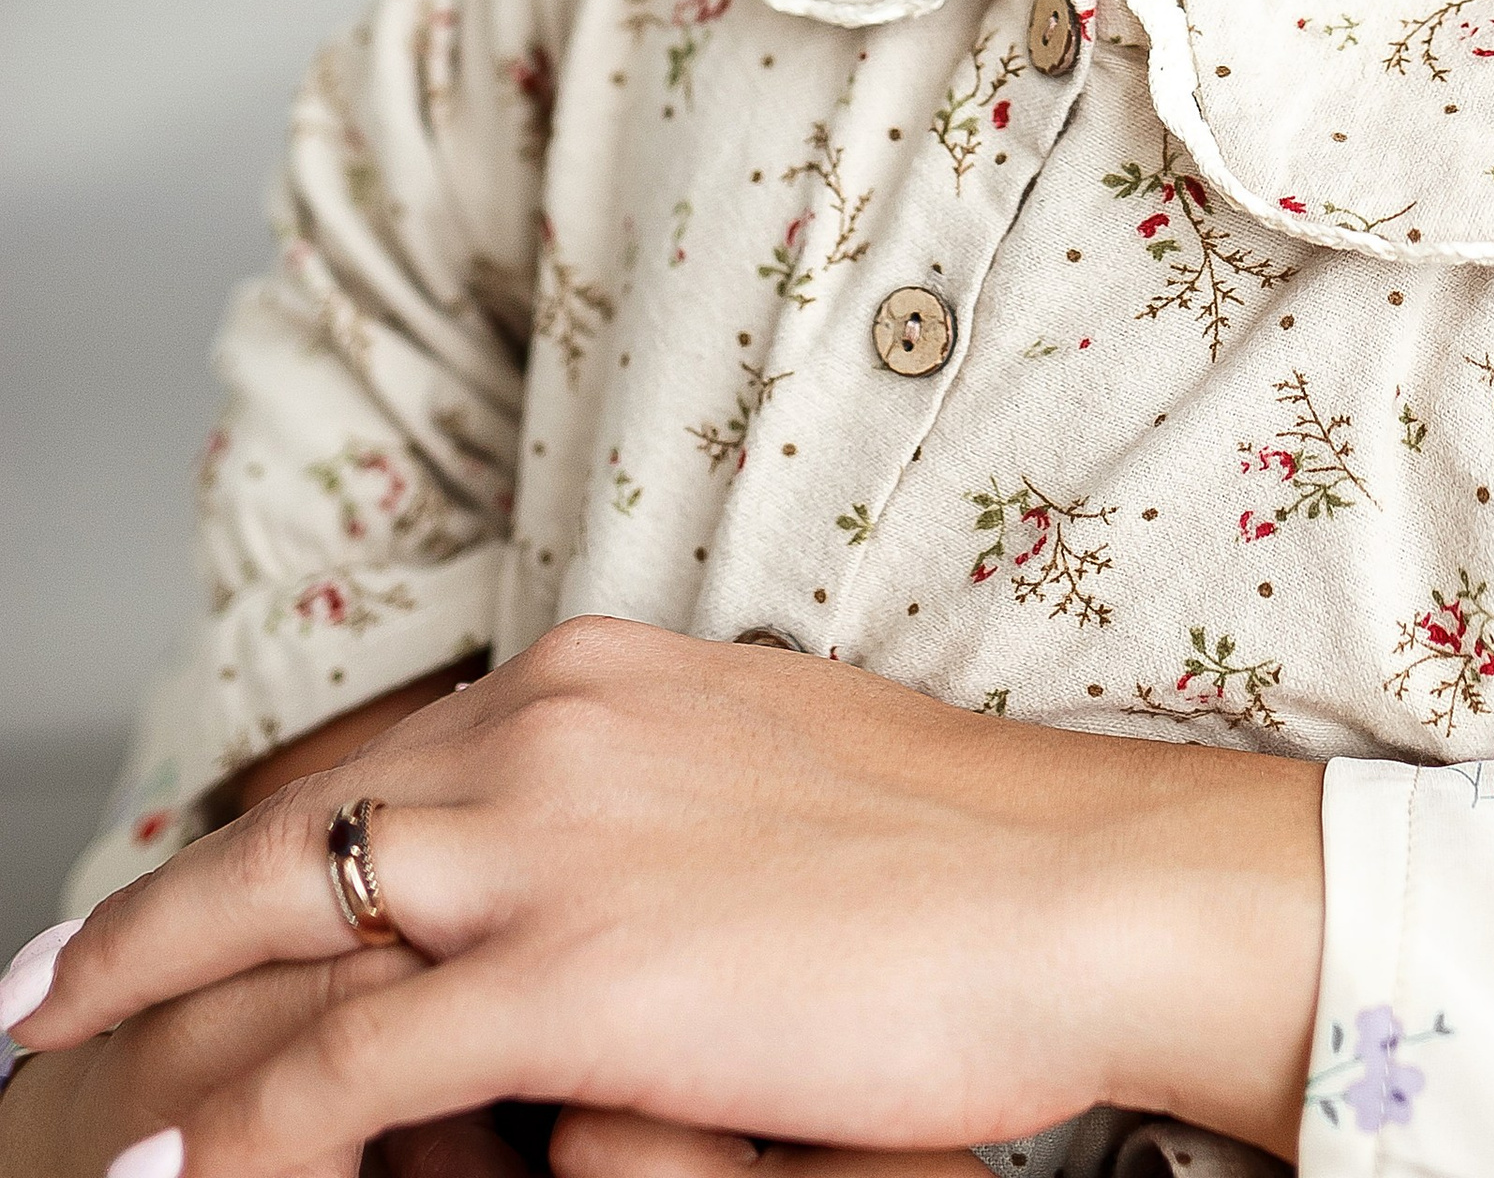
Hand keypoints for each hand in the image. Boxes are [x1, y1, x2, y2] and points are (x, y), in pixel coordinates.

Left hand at [12, 619, 1322, 1174]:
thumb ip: (637, 822)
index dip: (257, 841)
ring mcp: (552, 844)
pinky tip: (171, 1166)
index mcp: (596, 676)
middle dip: (142, 924)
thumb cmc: (957, 854)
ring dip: (154, 1020)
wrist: (1078, 880)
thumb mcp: (762, 788)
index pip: (379, 762)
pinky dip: (241, 1123)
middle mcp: (548, 727)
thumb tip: (561, 913)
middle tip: (37, 995)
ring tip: (60, 1080)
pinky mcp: (574, 975)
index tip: (177, 893)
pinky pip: (346, 1067)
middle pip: (291, 831)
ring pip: (286, 935)